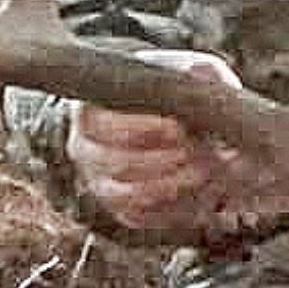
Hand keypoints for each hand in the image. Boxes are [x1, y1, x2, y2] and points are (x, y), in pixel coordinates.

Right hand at [67, 48, 248, 231]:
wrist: (175, 124)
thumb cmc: (173, 93)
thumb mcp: (185, 74)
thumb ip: (192, 72)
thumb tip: (197, 72)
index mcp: (90, 111)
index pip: (104, 124)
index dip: (143, 129)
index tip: (179, 128)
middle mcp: (85, 148)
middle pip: (114, 162)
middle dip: (161, 160)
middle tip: (197, 152)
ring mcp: (98, 180)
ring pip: (125, 194)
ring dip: (169, 185)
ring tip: (203, 172)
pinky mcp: (118, 207)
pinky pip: (137, 216)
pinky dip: (169, 208)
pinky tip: (196, 191)